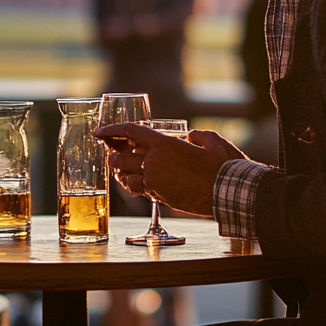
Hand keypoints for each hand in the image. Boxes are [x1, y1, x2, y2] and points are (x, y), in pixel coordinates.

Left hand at [96, 124, 245, 216]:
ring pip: (124, 175)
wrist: (227, 191)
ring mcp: (155, 180)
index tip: (99, 131)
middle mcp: (155, 161)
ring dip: (120, 171)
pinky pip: (137, 189)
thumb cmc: (222, 165)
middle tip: (113, 152)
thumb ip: (195, 135)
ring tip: (121, 168)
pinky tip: (134, 182)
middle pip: (121, 156)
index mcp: (164, 143)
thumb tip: (189, 136)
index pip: (130, 131)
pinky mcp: (158, 195)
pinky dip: (131, 185)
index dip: (111, 130)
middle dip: (113, 154)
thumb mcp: (209, 141)